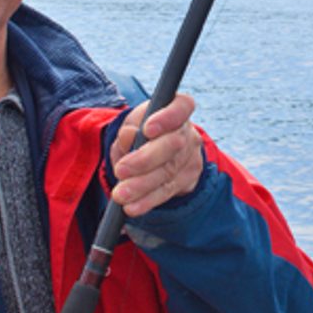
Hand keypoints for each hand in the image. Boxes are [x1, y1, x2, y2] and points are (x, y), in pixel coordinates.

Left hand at [109, 93, 203, 217]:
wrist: (156, 152)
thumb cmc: (142, 132)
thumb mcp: (133, 124)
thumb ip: (129, 129)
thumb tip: (130, 136)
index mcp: (177, 109)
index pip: (183, 106)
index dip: (168, 117)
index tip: (147, 129)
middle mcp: (188, 132)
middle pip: (173, 145)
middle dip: (145, 159)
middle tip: (121, 170)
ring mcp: (191, 157)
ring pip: (168, 172)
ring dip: (142, 186)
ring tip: (121, 194)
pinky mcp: (188, 179)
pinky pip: (167, 191)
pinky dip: (148, 200)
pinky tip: (132, 207)